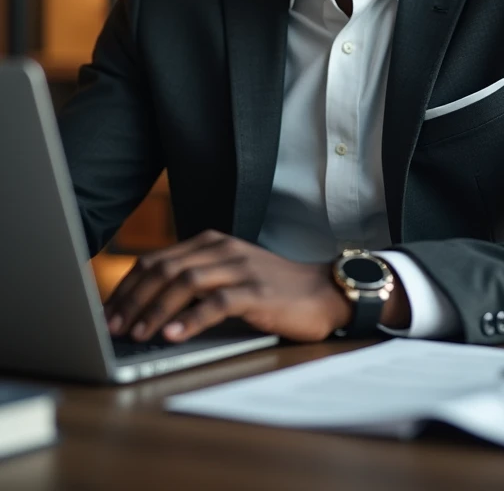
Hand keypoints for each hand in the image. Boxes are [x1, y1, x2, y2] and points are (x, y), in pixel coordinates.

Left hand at [104, 231, 353, 342]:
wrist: (322, 292)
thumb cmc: (272, 289)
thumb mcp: (229, 276)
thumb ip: (195, 281)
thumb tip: (147, 306)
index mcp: (211, 243)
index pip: (157, 259)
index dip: (127, 285)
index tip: (108, 311)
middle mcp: (222, 250)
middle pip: (164, 269)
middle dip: (133, 299)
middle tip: (113, 327)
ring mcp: (240, 268)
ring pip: (185, 282)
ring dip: (155, 309)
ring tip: (136, 334)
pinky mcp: (257, 291)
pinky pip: (216, 302)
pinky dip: (190, 319)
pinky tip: (172, 334)